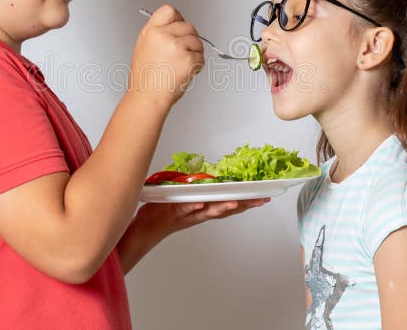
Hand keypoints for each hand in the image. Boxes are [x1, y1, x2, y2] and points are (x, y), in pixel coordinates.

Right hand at [129, 4, 204, 106]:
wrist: (148, 97)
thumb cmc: (146, 78)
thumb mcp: (144, 47)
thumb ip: (159, 33)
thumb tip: (175, 26)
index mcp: (151, 31)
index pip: (169, 10)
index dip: (177, 18)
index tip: (179, 27)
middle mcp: (163, 36)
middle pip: (188, 26)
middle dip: (190, 39)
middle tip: (182, 53)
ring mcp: (177, 47)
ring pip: (197, 41)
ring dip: (194, 53)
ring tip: (181, 65)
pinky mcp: (188, 59)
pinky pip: (201, 57)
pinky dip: (197, 66)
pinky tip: (184, 72)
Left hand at [138, 198, 270, 239]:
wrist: (142, 231)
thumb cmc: (161, 213)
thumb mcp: (182, 199)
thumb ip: (195, 190)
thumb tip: (206, 175)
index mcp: (202, 209)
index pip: (228, 204)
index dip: (246, 201)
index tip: (264, 197)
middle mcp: (197, 214)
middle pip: (224, 210)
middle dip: (243, 205)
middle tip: (260, 200)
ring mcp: (186, 215)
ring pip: (207, 212)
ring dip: (221, 207)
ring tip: (234, 203)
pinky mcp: (171, 213)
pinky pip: (183, 209)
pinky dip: (192, 207)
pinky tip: (200, 203)